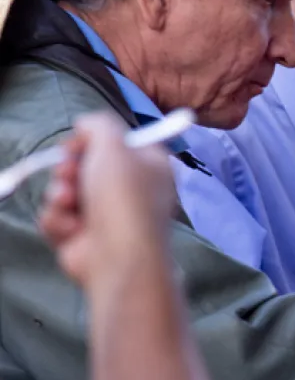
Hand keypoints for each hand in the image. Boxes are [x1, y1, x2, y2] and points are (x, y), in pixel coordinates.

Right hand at [38, 113, 175, 289]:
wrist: (117, 255)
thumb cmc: (123, 196)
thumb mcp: (114, 146)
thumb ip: (100, 125)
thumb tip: (86, 124)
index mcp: (150, 164)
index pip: (119, 142)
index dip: (93, 140)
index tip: (77, 142)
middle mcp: (132, 189)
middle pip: (87, 166)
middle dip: (69, 168)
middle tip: (68, 173)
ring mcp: (107, 215)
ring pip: (67, 192)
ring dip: (61, 195)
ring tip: (69, 202)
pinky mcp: (84, 238)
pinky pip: (59, 219)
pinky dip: (60, 221)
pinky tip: (72, 228)